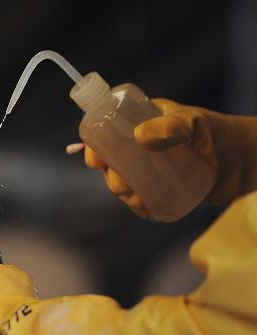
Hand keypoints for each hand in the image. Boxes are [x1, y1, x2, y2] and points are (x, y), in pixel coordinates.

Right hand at [84, 98, 256, 214]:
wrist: (247, 163)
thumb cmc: (219, 134)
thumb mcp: (193, 125)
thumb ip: (169, 128)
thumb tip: (139, 137)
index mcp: (141, 122)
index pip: (107, 132)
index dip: (95, 147)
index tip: (95, 160)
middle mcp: (143, 145)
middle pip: (112, 162)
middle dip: (110, 177)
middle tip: (121, 185)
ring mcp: (152, 168)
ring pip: (125, 182)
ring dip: (123, 194)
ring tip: (136, 200)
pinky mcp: (163, 187)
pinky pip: (142, 198)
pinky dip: (139, 205)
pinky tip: (145, 209)